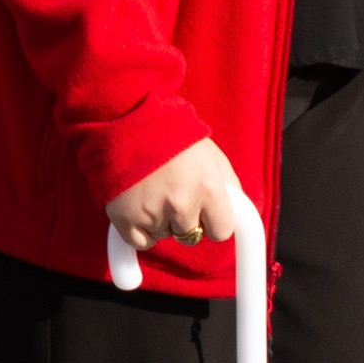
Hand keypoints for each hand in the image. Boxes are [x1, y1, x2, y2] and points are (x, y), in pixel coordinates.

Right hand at [108, 137, 239, 250]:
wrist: (127, 119)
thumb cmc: (172, 135)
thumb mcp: (212, 155)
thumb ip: (229, 186)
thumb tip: (238, 213)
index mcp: (208, 188)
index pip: (222, 231)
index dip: (214, 222)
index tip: (206, 212)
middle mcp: (182, 205)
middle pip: (192, 235)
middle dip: (187, 219)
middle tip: (174, 192)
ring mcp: (152, 213)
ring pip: (166, 236)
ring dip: (162, 221)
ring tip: (154, 191)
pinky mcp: (125, 219)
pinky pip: (142, 242)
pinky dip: (142, 231)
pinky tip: (141, 207)